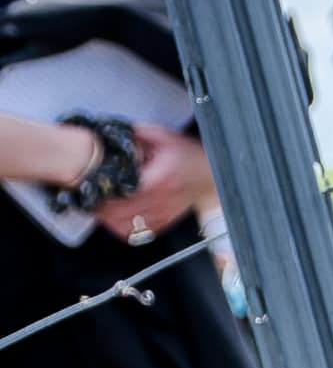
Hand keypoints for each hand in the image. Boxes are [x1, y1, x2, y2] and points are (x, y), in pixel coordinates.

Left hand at [98, 123, 212, 240]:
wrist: (209, 171)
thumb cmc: (186, 154)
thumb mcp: (161, 135)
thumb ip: (134, 134)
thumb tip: (108, 133)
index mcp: (161, 178)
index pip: (124, 194)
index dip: (102, 194)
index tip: (90, 187)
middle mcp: (163, 200)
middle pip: (120, 214)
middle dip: (100, 209)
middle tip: (89, 199)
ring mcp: (164, 213)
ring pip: (126, 228)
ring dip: (108, 220)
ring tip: (99, 209)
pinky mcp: (164, 222)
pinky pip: (137, 234)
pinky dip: (122, 228)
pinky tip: (116, 216)